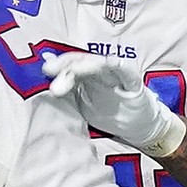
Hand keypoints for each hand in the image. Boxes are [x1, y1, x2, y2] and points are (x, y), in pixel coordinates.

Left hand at [43, 51, 186, 156]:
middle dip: (66, 65)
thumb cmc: (112, 112)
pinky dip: (117, 65)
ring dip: (83, 67)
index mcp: (90, 76)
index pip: (72, 63)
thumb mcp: (85, 103)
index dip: (59, 64)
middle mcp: (103, 71)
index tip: (45, 70)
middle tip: (49, 71)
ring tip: (69, 75)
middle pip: (83, 60)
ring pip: (100, 63)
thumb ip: (68, 88)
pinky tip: (109, 62)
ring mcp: (118, 76)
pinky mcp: (134, 83)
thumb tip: (44, 71)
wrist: (142, 127)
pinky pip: (125, 71)